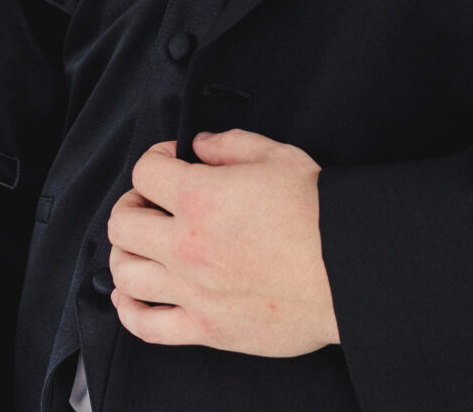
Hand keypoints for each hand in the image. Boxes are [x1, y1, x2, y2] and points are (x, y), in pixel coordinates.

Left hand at [105, 132, 338, 355]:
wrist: (350, 270)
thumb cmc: (319, 216)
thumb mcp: (278, 156)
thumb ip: (230, 144)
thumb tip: (201, 146)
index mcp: (200, 197)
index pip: (144, 171)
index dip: (155, 158)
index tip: (170, 163)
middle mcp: (186, 245)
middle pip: (122, 223)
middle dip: (133, 204)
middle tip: (151, 204)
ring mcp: (192, 291)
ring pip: (124, 273)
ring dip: (126, 254)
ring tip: (143, 247)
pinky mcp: (206, 329)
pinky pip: (146, 326)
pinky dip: (129, 310)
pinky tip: (132, 296)